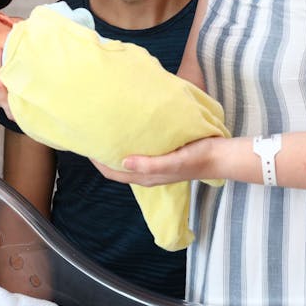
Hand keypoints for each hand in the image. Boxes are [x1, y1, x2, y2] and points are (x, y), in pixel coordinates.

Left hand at [91, 136, 221, 186]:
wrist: (220, 155)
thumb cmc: (198, 157)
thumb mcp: (174, 161)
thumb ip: (149, 165)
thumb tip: (123, 161)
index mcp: (146, 177)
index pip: (112, 172)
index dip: (97, 161)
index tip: (86, 144)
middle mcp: (146, 172)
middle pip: (116, 165)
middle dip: (102, 153)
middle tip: (93, 132)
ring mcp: (153, 164)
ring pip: (126, 157)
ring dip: (115, 147)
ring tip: (106, 128)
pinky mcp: (161, 155)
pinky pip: (138, 150)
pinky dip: (129, 142)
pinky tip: (129, 129)